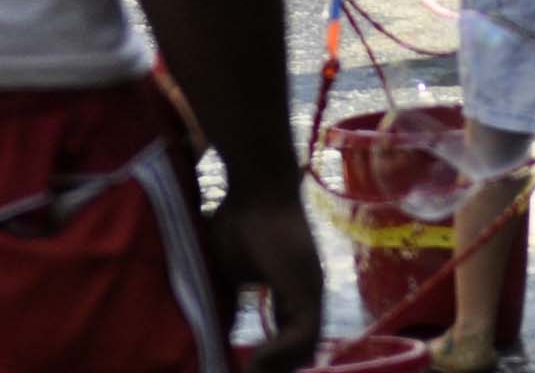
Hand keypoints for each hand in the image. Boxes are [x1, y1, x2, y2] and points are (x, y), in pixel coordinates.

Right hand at [204, 187, 323, 372]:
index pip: (292, 338)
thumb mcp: (231, 270)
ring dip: (277, 366)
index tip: (246, 368)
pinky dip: (279, 353)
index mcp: (296, 289)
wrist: (257, 181)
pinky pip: (301, 334)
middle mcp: (310, 291)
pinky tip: (256, 361)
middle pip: (303, 349)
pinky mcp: (306, 284)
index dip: (273, 360)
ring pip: (306, 346)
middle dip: (276, 368)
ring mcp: (312, 288)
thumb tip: (222, 332)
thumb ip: (232, 302)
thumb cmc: (240, 216)